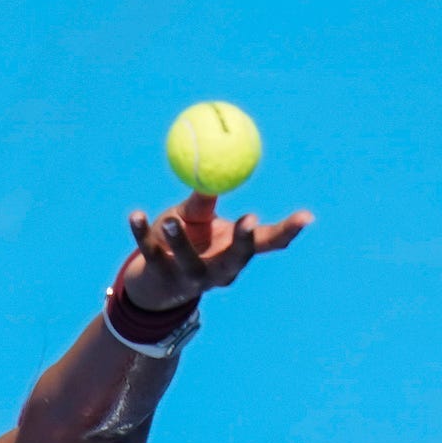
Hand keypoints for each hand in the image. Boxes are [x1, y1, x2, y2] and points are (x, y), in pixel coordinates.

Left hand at [118, 193, 313, 311]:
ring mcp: (188, 279)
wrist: (153, 284)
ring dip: (180, 243)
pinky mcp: (159, 277)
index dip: (288, 231)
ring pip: (189, 264)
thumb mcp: (198, 217)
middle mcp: (217, 272)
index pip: (267, 243)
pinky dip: (142, 233)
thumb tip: (218, 158)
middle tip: (250, 219)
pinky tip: (135, 214)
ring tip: (170, 221)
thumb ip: (206, 197)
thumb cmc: (185, 242)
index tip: (306, 215)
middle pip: (235, 261)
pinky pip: (150, 254)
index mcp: (234, 253)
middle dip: (243, 243)